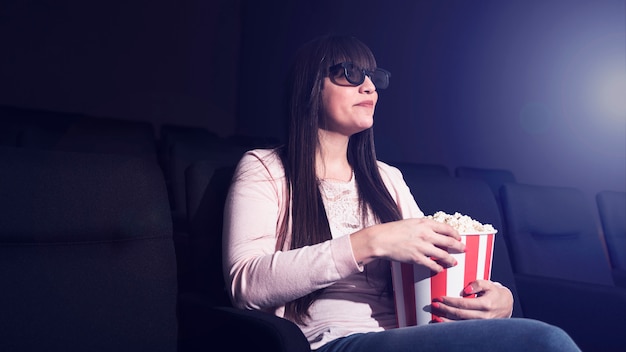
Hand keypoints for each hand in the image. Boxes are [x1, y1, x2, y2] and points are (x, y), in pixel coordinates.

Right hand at [351, 218, 465, 271]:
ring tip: (453, 262)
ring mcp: (422, 247)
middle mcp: (426, 234)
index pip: (447, 229)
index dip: (455, 235)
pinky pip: (433, 265)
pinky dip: (438, 268)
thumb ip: (424, 227)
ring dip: (451, 260)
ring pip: (444, 255)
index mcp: (425, 224)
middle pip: (450, 242)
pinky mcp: (417, 258)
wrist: (380, 239)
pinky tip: (440, 269)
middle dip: (459, 247)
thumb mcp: (411, 223)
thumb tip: (435, 232)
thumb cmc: (394, 230)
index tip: (458, 238)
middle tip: (463, 250)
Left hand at [430, 280, 513, 321]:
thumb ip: (477, 284)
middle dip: (445, 310)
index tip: (440, 298)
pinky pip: (463, 328)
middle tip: (434, 305)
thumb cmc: (494, 293)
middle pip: (460, 314)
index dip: (450, 301)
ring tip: (435, 316)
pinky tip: (443, 323)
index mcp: (485, 304)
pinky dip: (452, 326)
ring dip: (446, 321)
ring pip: (461, 324)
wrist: (506, 305)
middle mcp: (483, 316)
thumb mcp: (488, 284)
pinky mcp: (478, 327)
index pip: (463, 304)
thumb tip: (465, 290)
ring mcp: (481, 324)